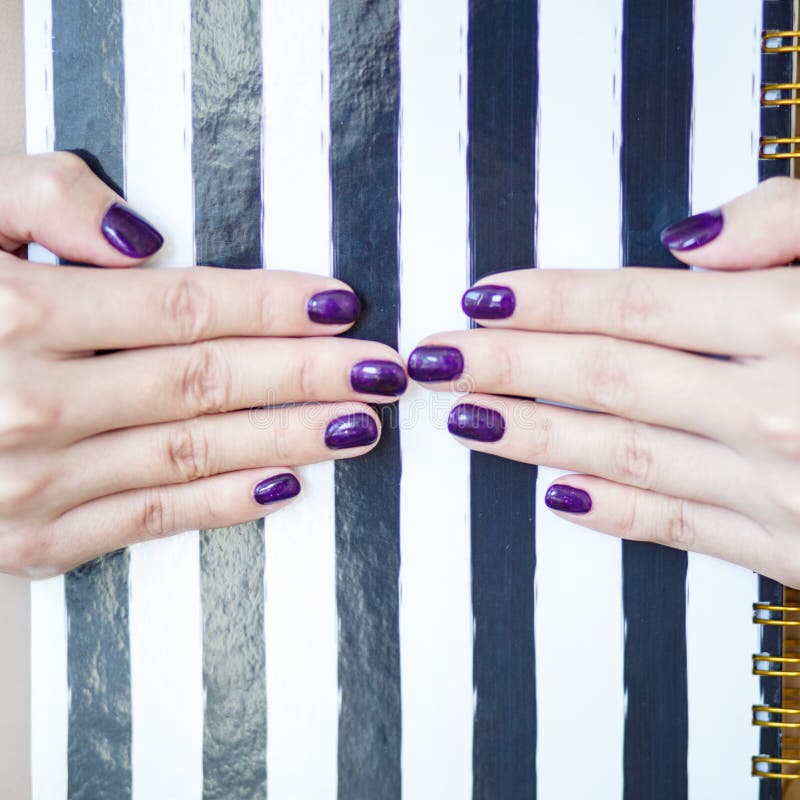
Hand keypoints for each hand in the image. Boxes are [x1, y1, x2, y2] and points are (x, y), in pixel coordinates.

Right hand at [0, 152, 405, 576]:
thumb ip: (45, 195)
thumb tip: (151, 239)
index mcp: (13, 310)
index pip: (187, 305)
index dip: (275, 304)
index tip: (345, 302)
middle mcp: (30, 401)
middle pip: (210, 381)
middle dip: (310, 374)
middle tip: (386, 370)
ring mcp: (32, 484)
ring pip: (196, 452)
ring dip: (290, 437)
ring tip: (361, 423)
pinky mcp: (30, 542)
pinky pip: (150, 518)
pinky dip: (224, 502)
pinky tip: (287, 485)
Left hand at [409, 177, 799, 586]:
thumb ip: (796, 221)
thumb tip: (685, 237)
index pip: (637, 303)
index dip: (549, 299)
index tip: (481, 295)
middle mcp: (779, 409)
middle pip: (607, 378)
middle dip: (510, 366)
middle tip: (434, 359)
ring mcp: (782, 490)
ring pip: (624, 454)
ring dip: (532, 437)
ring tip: (462, 420)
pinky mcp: (796, 552)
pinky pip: (684, 529)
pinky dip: (617, 512)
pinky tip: (556, 496)